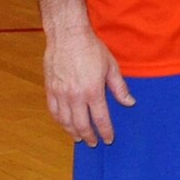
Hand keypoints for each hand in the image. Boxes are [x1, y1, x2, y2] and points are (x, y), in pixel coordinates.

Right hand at [43, 24, 133, 146]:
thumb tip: (129, 103)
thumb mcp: (111, 67)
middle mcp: (75, 96)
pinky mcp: (50, 89)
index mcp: (93, 91)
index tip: (109, 139)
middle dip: (89, 136)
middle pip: (81, 124)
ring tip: (79, 138)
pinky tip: (64, 124)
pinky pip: (53, 110)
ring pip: (65, 120)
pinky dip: (59, 120)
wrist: (67, 36)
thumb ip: (119, 88)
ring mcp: (60, 93)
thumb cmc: (92, 49)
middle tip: (94, 143)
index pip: (100, 119)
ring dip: (72, 132)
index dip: (105, 131)